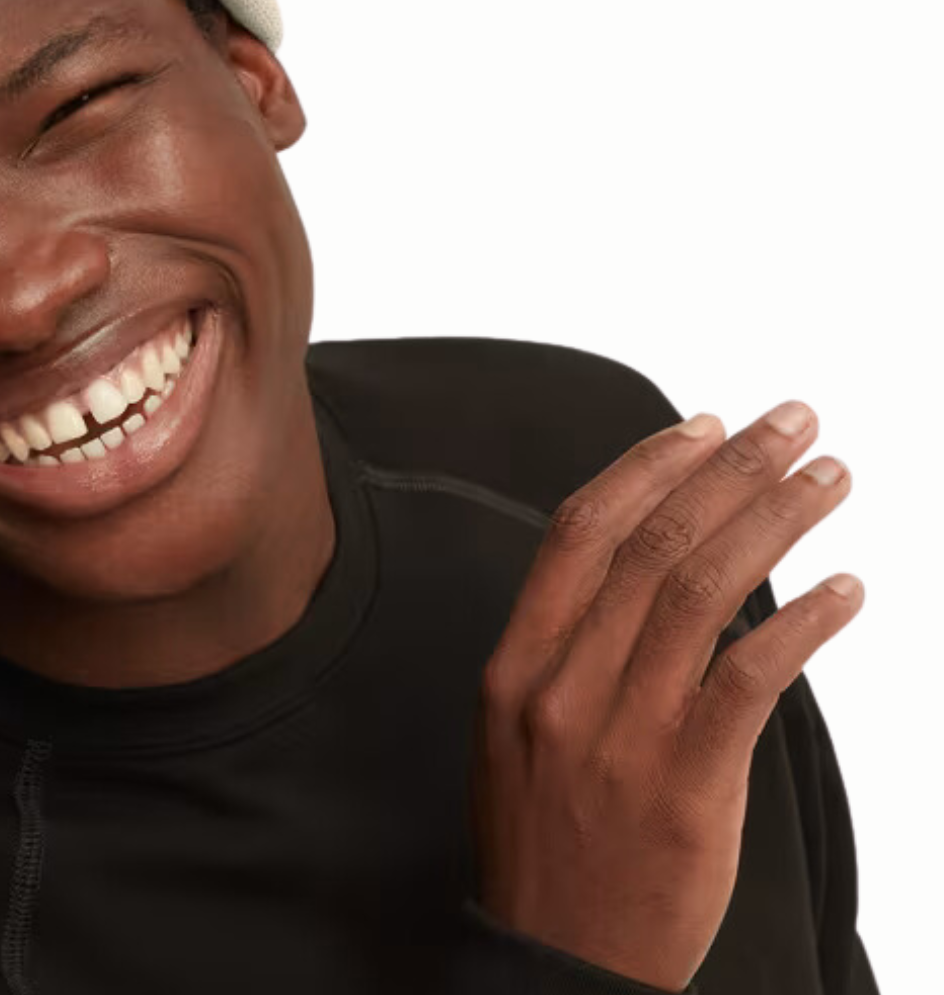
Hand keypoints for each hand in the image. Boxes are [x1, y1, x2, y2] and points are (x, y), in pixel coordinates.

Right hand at [467, 401, 863, 991]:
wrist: (557, 963)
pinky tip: (846, 589)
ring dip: (775, 522)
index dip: (647, 467)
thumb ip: (565, 650)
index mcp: (515, 665)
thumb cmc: (545, 842)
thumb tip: (642, 564)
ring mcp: (621, 737)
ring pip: (704, 594)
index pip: (581, 532)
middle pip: (654, 545)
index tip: (705, 426)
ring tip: (829, 479)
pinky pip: (751, 681)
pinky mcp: (686, 789)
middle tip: (792, 421)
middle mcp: (562, 687)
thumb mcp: (515, 732)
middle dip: (730, 468)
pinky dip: (804, 622)